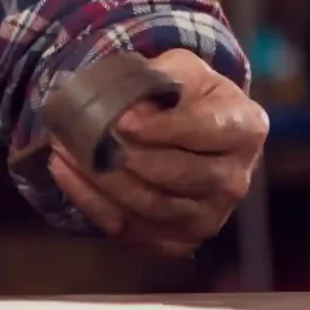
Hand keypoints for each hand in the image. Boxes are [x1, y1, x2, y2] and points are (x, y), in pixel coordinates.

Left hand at [46, 49, 267, 257]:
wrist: (193, 131)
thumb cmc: (186, 94)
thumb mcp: (179, 68)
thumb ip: (156, 80)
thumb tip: (127, 113)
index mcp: (245, 128)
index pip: (204, 129)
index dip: (162, 127)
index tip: (122, 121)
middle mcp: (235, 179)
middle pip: (176, 173)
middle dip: (123, 155)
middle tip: (81, 134)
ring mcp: (210, 216)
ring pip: (150, 206)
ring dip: (100, 180)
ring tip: (64, 149)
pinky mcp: (180, 241)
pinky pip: (132, 230)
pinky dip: (92, 204)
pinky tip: (66, 173)